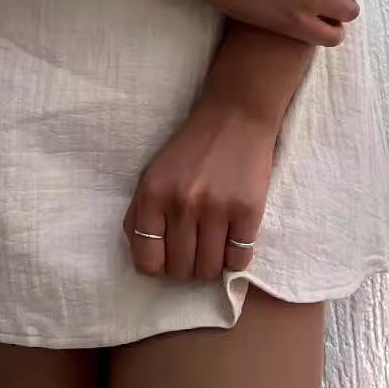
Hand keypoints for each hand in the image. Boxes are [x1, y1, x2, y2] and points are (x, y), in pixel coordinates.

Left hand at [123, 99, 276, 280]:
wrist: (235, 117)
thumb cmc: (192, 148)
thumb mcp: (154, 173)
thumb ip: (141, 212)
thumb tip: (144, 256)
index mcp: (153, 194)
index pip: (147, 260)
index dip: (157, 267)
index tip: (167, 259)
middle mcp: (182, 204)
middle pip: (180, 270)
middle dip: (186, 267)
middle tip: (194, 250)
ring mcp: (216, 209)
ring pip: (209, 270)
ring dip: (211, 265)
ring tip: (213, 246)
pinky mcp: (247, 211)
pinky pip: (238, 260)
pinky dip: (235, 259)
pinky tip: (233, 240)